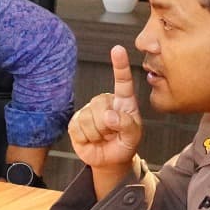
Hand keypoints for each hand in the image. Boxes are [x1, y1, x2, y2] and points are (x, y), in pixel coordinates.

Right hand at [67, 45, 144, 174]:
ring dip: (97, 134)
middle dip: (107, 125)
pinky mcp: (75, 122)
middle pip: (100, 106)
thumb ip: (127, 125)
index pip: (123, 81)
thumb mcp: (134, 137)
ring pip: (89, 119)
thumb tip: (108, 115)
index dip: (120, 65)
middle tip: (112, 134)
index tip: (117, 49)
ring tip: (103, 137)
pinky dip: (86, 138)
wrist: (109, 160)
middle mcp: (105, 102)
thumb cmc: (125, 144)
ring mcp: (89, 110)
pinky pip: (78, 128)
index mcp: (124, 101)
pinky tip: (91, 139)